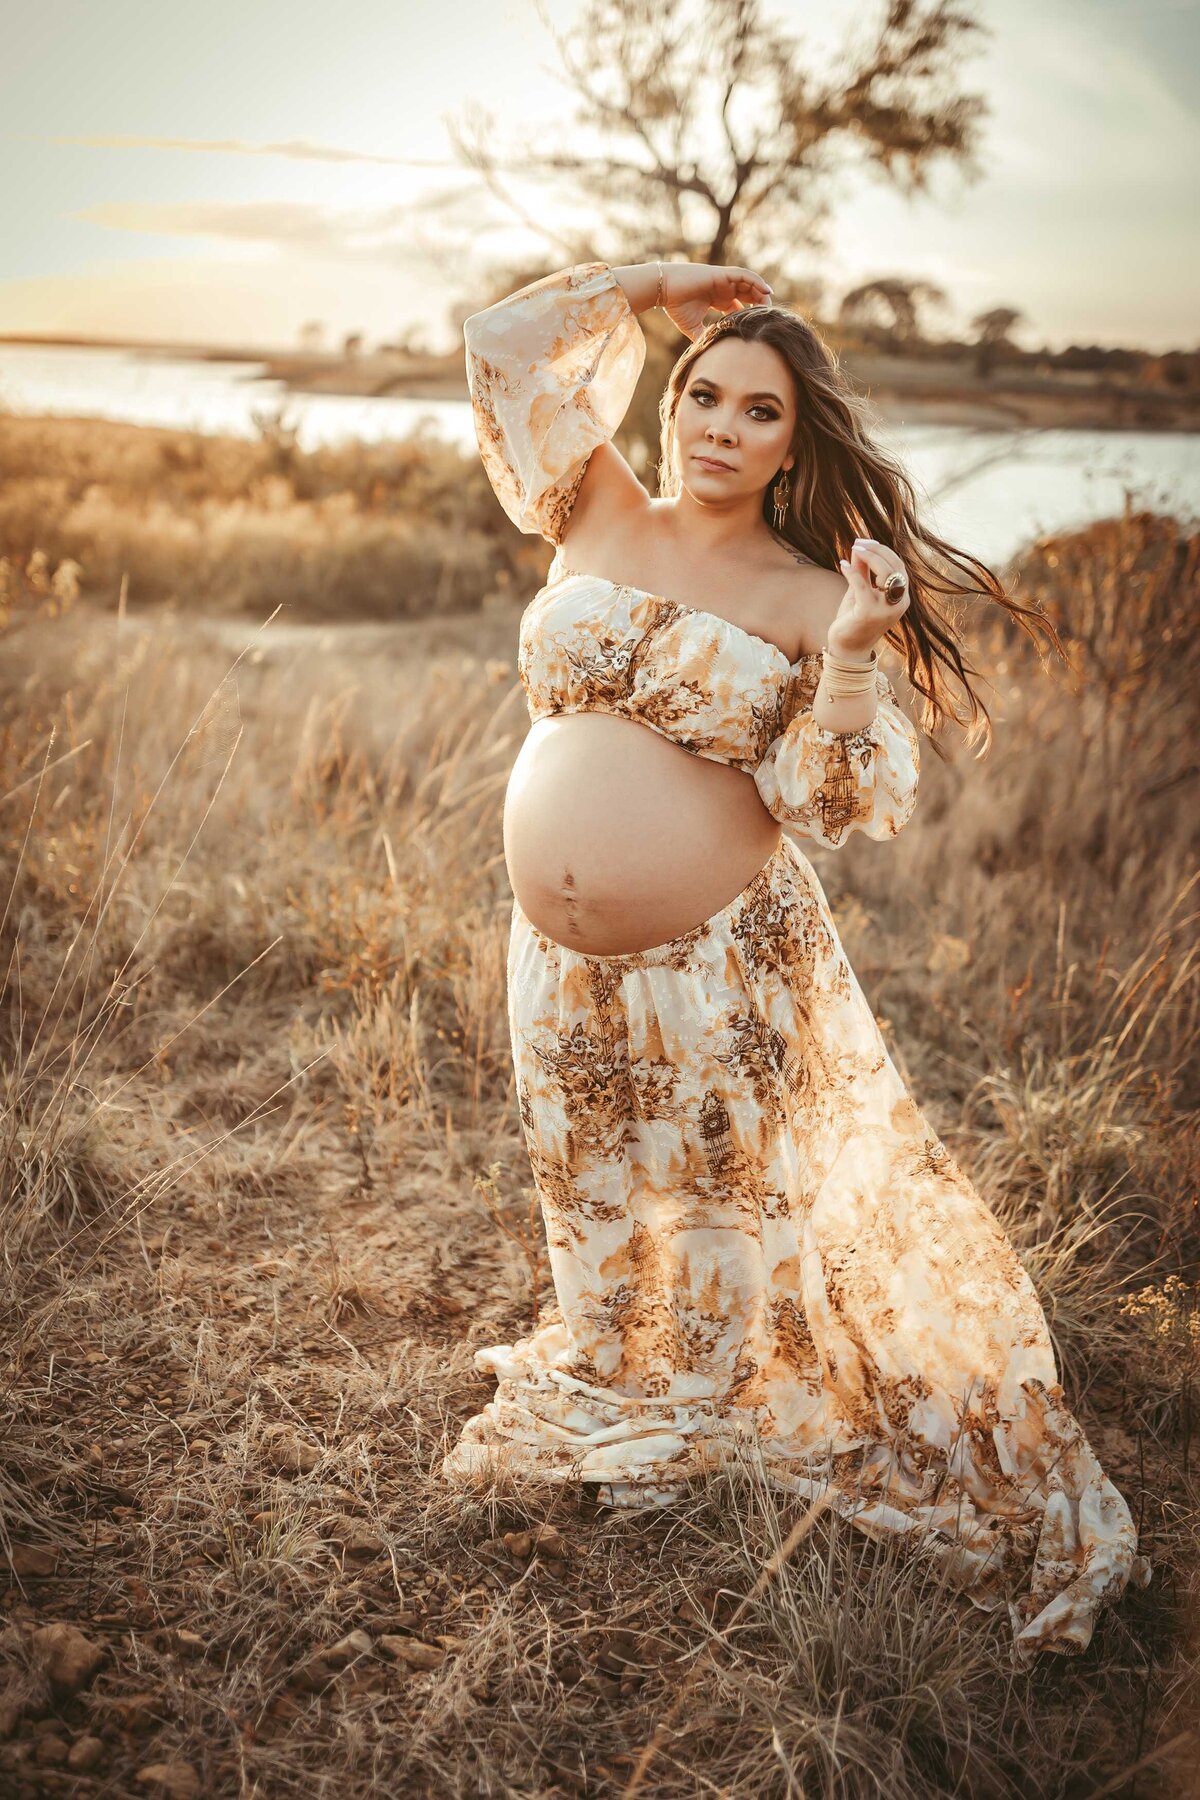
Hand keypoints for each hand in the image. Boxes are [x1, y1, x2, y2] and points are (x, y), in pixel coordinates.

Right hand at [660, 263, 772, 340]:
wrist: (663, 290)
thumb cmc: (675, 306)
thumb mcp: (692, 327)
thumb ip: (703, 337)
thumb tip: (710, 354)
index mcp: (718, 299)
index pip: (741, 306)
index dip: (751, 315)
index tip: (760, 327)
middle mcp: (723, 288)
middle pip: (749, 295)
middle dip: (760, 304)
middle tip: (769, 317)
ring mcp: (724, 280)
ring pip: (750, 284)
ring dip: (761, 293)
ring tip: (770, 305)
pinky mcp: (722, 274)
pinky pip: (744, 275)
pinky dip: (757, 281)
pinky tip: (766, 291)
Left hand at [828, 537, 910, 658]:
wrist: (847, 650)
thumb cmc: (854, 620)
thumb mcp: (860, 591)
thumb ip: (862, 571)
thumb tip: (858, 547)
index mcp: (901, 597)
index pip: (898, 566)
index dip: (882, 550)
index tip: (865, 542)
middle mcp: (899, 603)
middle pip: (894, 566)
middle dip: (876, 550)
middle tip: (858, 543)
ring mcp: (886, 609)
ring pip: (885, 572)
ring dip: (869, 557)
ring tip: (854, 549)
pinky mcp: (869, 613)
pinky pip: (863, 586)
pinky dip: (852, 572)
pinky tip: (842, 565)